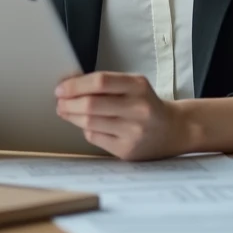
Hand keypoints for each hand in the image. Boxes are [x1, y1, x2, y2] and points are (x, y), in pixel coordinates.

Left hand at [55, 72, 188, 160]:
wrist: (173, 130)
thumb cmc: (146, 105)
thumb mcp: (133, 86)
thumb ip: (106, 84)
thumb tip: (69, 84)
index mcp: (138, 86)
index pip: (100, 82)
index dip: (75, 85)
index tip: (61, 88)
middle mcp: (138, 109)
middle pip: (91, 105)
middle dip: (68, 103)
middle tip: (59, 102)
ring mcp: (133, 132)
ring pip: (90, 123)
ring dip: (72, 117)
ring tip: (66, 111)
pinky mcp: (127, 150)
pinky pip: (95, 138)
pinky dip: (86, 130)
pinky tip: (87, 125)